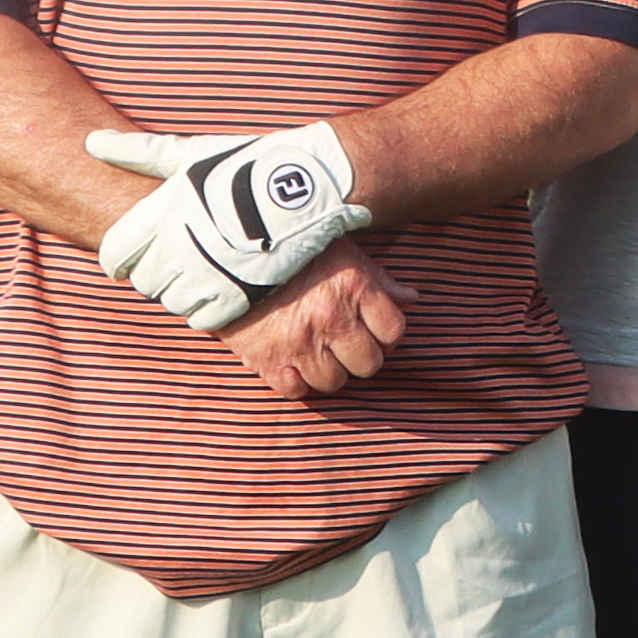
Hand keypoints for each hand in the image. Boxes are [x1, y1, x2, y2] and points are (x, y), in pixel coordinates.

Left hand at [84, 120, 364, 335]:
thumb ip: (138, 152)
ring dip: (182, 292)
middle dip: (155, 274)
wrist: (306, 187)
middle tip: (177, 262)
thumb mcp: (189, 154)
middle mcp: (179, 248)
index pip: (115, 253)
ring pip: (172, 302)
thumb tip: (92, 141)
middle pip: (144, 282)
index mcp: (163, 213)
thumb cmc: (246, 165)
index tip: (130, 259)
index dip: (118, 259)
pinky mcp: (236, 296)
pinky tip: (220, 288)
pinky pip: (202, 320)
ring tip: (203, 273)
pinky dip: (207, 310)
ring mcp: (208, 275)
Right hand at [229, 254, 411, 399]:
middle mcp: (331, 319)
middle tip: (345, 343)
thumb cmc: (290, 246)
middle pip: (369, 363)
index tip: (373, 329)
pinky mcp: (268, 361)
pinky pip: (296, 391)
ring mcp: (300, 344)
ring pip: (335, 381)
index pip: (393, 331)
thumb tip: (411, 299)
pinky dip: (296, 381)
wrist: (227, 250)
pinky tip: (292, 363)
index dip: (386, 334)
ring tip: (317, 352)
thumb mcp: (341, 248)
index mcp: (353, 288)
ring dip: (329, 370)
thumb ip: (377, 277)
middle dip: (360, 355)